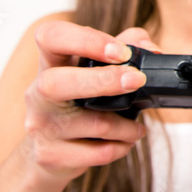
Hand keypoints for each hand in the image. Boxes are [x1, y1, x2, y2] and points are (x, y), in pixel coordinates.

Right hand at [22, 21, 150, 183]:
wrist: (52, 152)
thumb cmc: (81, 101)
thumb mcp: (99, 67)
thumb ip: (128, 46)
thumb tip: (153, 50)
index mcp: (51, 62)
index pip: (50, 35)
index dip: (86, 40)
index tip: (119, 52)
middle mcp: (38, 92)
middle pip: (56, 83)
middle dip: (104, 81)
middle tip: (137, 81)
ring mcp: (41, 126)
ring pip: (93, 123)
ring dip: (127, 126)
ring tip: (137, 126)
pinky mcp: (49, 156)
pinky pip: (98, 153)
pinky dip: (121, 147)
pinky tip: (123, 142)